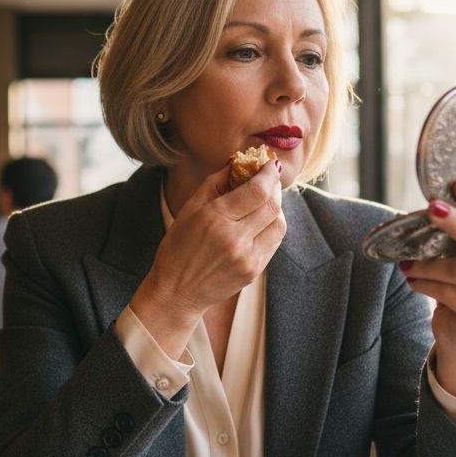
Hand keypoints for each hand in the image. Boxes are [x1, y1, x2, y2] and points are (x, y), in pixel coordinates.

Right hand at [131, 160, 285, 342]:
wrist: (176, 293)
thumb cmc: (178, 248)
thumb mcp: (189, 209)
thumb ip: (216, 182)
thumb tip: (240, 163)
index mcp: (215, 219)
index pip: (258, 190)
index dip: (269, 174)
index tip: (270, 164)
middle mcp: (235, 239)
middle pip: (272, 205)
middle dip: (275, 188)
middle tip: (270, 179)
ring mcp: (247, 258)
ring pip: (279, 224)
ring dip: (276, 208)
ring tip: (264, 201)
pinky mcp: (254, 271)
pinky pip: (273, 242)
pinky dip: (271, 227)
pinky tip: (259, 222)